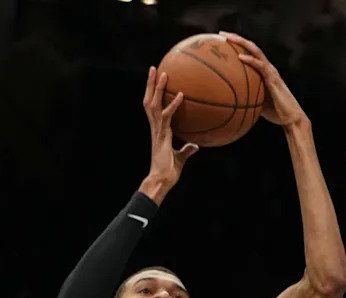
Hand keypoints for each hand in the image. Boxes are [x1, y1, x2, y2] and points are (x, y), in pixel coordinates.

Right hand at [142, 65, 198, 199]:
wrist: (162, 181)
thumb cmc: (169, 173)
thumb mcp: (180, 158)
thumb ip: (187, 150)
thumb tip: (196, 146)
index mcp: (158, 130)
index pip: (154, 107)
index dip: (153, 93)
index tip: (156, 80)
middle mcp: (155, 127)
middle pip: (149, 100)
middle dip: (150, 84)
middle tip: (154, 68)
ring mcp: (157, 130)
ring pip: (153, 104)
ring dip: (157, 88)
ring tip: (162, 73)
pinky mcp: (162, 135)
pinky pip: (167, 116)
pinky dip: (174, 104)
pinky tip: (181, 95)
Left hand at [221, 32, 306, 128]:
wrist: (290, 118)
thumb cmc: (274, 113)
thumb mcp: (256, 102)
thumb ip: (245, 97)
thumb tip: (230, 101)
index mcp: (263, 71)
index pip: (249, 53)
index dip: (237, 45)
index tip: (221, 42)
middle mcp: (267, 68)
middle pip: (251, 47)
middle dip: (236, 38)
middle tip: (221, 34)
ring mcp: (271, 72)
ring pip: (256, 51)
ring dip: (242, 43)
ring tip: (228, 38)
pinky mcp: (273, 79)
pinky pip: (261, 66)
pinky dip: (250, 60)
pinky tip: (240, 57)